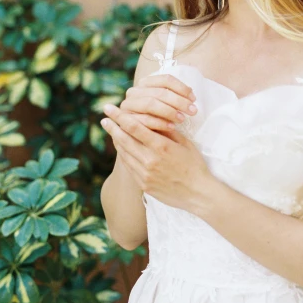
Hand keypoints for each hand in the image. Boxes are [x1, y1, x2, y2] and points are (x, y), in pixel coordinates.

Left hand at [100, 104, 216, 214]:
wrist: (198, 193)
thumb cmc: (194, 165)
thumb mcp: (185, 143)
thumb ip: (167, 131)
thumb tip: (152, 120)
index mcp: (161, 147)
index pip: (134, 127)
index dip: (119, 116)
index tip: (109, 108)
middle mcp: (149, 160)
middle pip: (124, 140)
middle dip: (112, 127)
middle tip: (104, 117)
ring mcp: (144, 174)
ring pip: (124, 153)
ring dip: (116, 140)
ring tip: (112, 131)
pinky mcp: (143, 184)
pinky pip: (129, 166)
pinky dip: (124, 154)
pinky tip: (122, 148)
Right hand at [119, 72, 198, 134]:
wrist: (140, 138)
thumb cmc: (158, 119)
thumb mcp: (166, 105)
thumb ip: (174, 97)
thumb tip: (192, 95)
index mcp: (145, 82)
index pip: (166, 79)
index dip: (182, 88)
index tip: (194, 98)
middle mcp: (134, 91)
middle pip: (159, 92)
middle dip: (179, 101)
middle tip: (193, 111)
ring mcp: (128, 105)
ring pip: (150, 104)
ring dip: (169, 111)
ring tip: (183, 119)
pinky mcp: (125, 119)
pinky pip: (143, 119)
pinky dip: (159, 123)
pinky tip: (172, 127)